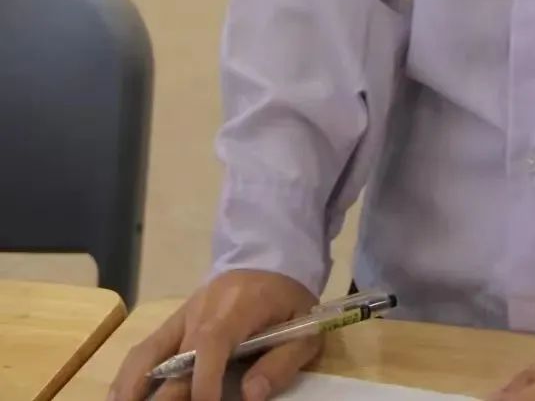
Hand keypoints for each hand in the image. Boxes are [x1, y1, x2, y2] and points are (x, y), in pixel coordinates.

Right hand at [109, 269, 319, 400]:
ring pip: (148, 352)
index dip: (204, 380)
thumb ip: (281, 363)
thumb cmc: (289, 299)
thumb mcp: (304, 330)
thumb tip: (251, 396)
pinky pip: (146, 349)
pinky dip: (130, 375)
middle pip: (173, 357)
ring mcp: (183, 315)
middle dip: (164, 397)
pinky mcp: (175, 322)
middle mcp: (202, 310)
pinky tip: (119, 398)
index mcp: (238, 307)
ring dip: (131, 386)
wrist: (271, 257)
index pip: (211, 343)